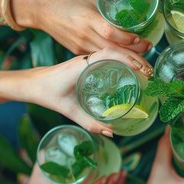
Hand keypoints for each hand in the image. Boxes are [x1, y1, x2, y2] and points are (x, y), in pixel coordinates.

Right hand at [21, 0, 152, 54]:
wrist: (44, 12)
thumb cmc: (70, 1)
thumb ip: (111, 1)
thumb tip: (134, 3)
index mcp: (88, 18)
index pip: (110, 32)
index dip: (127, 39)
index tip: (142, 40)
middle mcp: (84, 34)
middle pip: (112, 49)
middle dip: (133, 55)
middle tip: (150, 53)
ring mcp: (80, 45)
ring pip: (107, 57)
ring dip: (125, 60)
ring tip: (143, 62)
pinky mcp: (78, 52)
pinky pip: (98, 59)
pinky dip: (112, 61)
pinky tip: (125, 63)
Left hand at [29, 47, 152, 135]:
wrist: (32, 83)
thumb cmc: (47, 94)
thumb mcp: (68, 110)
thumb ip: (88, 122)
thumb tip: (111, 132)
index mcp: (82, 65)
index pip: (109, 54)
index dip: (128, 59)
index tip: (143, 69)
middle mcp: (86, 58)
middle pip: (116, 50)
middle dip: (136, 59)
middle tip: (151, 73)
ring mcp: (87, 58)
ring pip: (114, 51)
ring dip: (131, 58)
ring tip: (146, 71)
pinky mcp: (87, 61)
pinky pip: (109, 55)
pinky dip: (122, 59)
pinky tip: (131, 70)